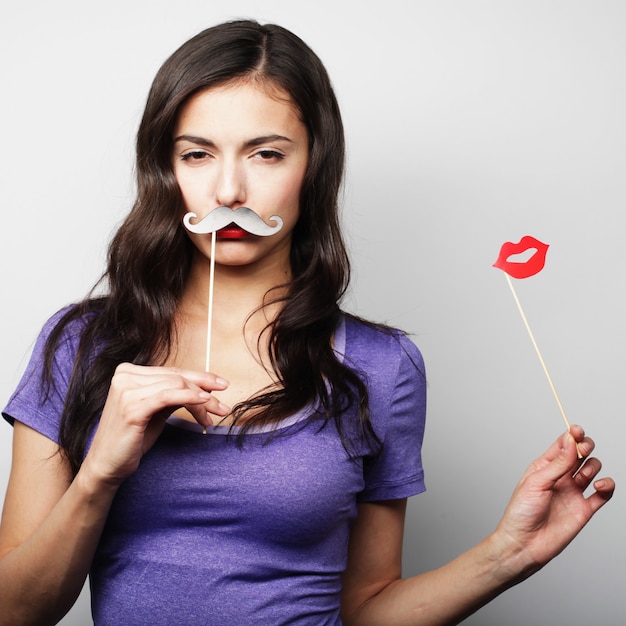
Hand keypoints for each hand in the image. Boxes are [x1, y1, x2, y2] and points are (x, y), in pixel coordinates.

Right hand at [82, 363, 229, 485]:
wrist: (106, 465)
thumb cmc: (132, 438)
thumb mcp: (156, 410)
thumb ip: (173, 394)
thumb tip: (204, 388)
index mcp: (129, 372)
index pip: (173, 371)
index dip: (200, 377)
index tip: (221, 385)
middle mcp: (125, 376)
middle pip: (177, 376)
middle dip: (205, 389)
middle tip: (223, 405)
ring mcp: (126, 390)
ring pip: (177, 385)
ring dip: (201, 400)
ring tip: (214, 415)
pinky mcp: (131, 407)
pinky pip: (168, 396)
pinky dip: (190, 398)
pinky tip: (204, 405)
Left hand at [493, 425, 613, 579]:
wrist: (524, 543)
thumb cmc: (521, 511)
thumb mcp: (536, 482)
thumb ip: (557, 464)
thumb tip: (570, 441)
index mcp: (544, 466)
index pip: (562, 445)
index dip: (571, 435)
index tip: (577, 430)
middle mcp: (561, 477)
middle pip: (580, 453)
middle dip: (586, 446)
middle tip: (584, 449)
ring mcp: (573, 492)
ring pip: (592, 469)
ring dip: (594, 465)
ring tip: (587, 475)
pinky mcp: (584, 509)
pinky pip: (603, 494)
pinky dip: (607, 486)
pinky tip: (600, 486)